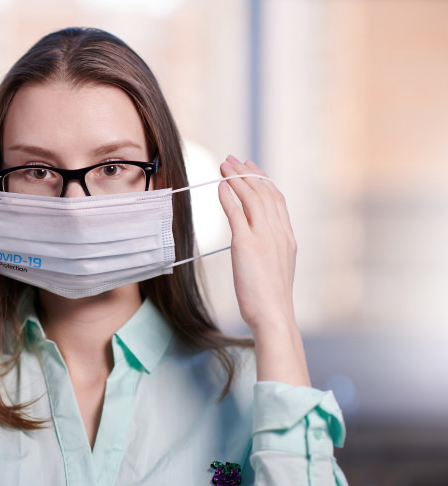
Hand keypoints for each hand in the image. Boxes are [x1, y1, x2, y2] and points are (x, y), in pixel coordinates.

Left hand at [217, 155, 296, 333]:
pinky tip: (221, 186)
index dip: (263, 181)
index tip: (251, 168)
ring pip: (251, 198)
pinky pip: (237, 213)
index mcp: (287, 237)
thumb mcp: (274, 267)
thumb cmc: (271, 299)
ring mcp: (265, 237)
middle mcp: (279, 233)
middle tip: (233, 159)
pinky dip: (228, 196)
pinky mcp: (248, 245)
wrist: (274, 315)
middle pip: (264, 193)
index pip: (277, 199)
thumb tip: (253, 241)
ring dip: (236, 178)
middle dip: (248, 173)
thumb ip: (268, 249)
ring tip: (224, 165)